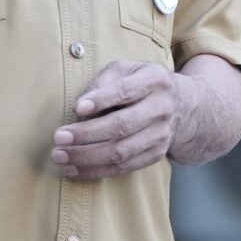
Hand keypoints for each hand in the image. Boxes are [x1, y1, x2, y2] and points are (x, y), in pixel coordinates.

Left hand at [52, 60, 195, 179]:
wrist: (182, 105)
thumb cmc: (142, 83)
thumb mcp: (127, 69)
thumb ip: (105, 80)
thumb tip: (82, 106)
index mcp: (155, 81)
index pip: (126, 91)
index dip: (101, 99)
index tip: (77, 108)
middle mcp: (161, 108)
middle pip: (122, 125)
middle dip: (86, 134)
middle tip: (58, 138)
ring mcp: (161, 135)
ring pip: (121, 151)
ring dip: (86, 157)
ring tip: (59, 157)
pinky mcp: (156, 155)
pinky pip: (124, 168)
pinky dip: (97, 171)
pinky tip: (74, 170)